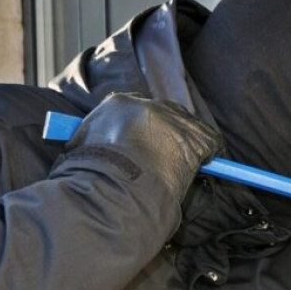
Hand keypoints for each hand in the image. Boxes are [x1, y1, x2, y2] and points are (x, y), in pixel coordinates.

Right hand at [68, 93, 224, 199]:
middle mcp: (147, 106)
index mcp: (118, 104)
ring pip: (189, 126)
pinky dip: (210, 154)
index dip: (146, 127)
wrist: (112, 185)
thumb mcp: (80, 147)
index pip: (138, 109)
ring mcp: (173, 121)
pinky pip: (210, 142)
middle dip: (169, 132)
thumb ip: (90, 139)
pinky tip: (207, 164)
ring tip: (187, 162)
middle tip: (168, 153)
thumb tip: (82, 146)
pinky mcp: (195, 138)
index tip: (148, 140)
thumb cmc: (91, 173)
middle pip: (167, 113)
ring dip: (189, 143)